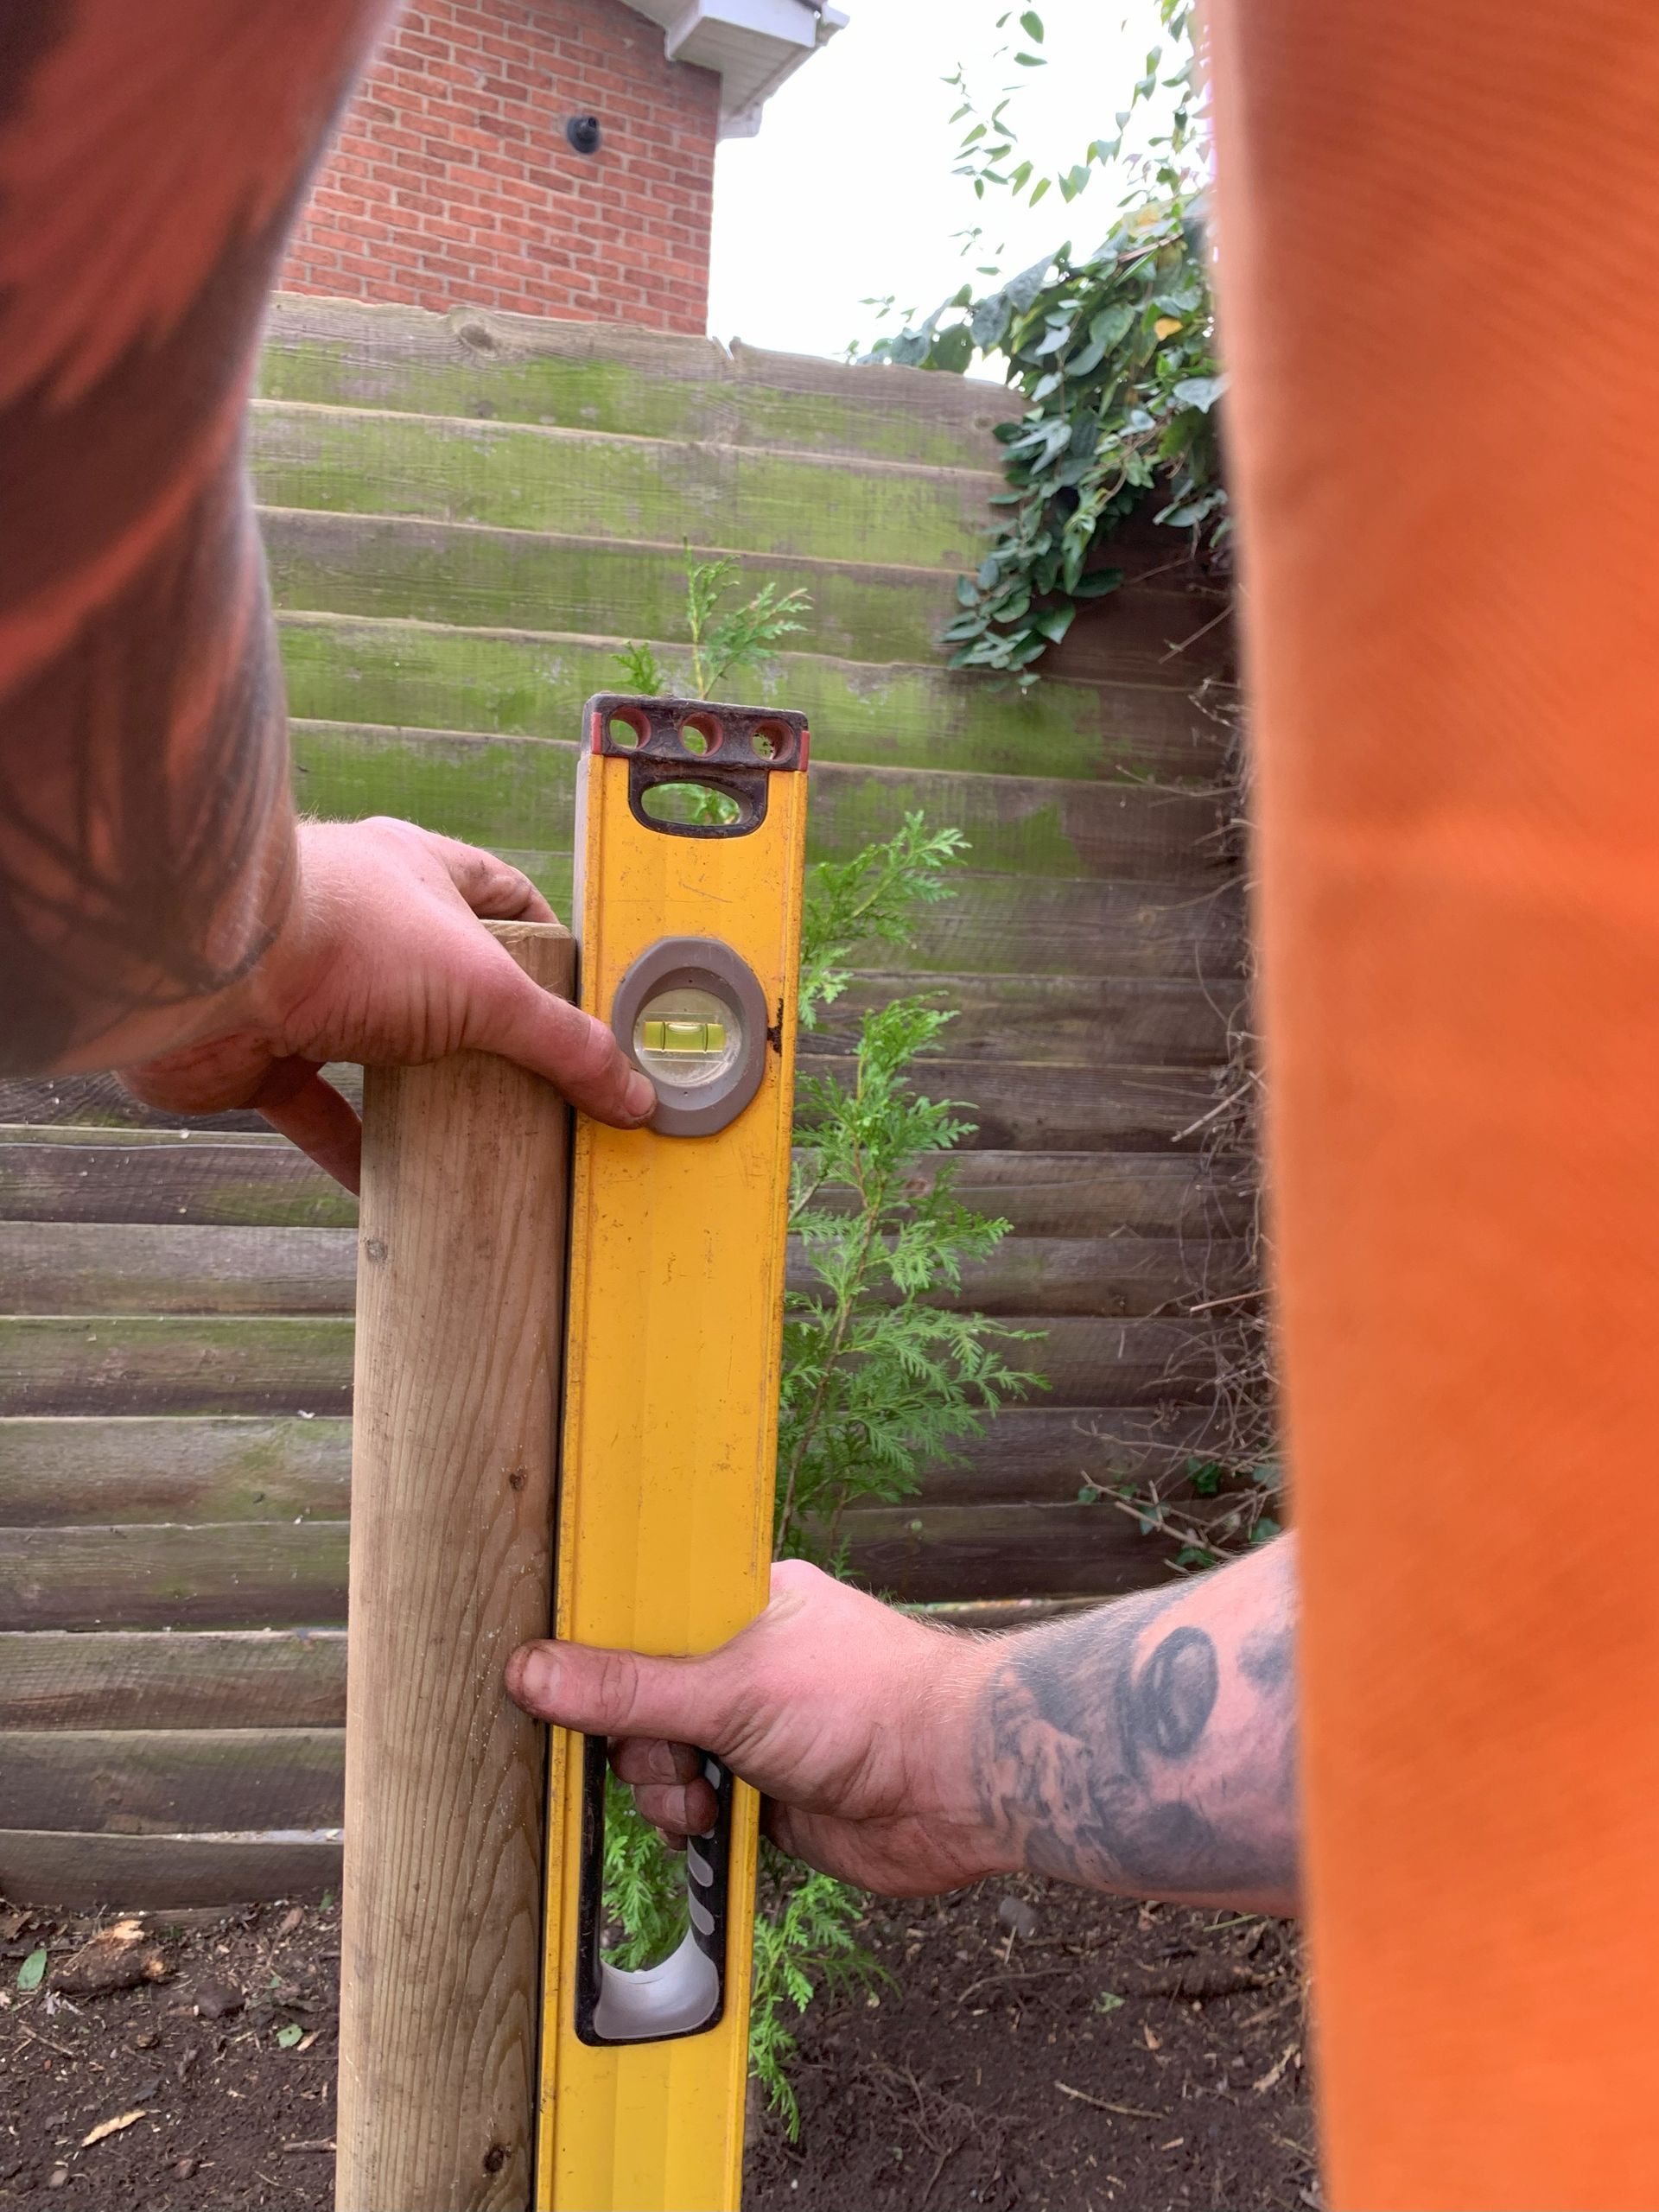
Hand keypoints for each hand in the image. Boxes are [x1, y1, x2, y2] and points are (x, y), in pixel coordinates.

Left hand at [119, 817, 652, 1188]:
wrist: (200, 968)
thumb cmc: (343, 937)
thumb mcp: (488, 988)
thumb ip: (563, 1044)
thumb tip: (635, 1095)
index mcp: (419, 874)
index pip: (502, 897)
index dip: (546, 945)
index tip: (583, 1004)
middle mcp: (362, 923)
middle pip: (443, 980)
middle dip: (484, 1034)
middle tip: (536, 1088)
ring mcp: (306, 988)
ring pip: (379, 1048)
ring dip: (419, 1092)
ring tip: (473, 1137)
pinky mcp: (261, 1054)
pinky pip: (317, 1111)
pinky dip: (351, 1149)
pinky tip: (386, 1184)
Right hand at [506, 1560, 1013, 1897]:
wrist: (957, 1786)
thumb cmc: (866, 1701)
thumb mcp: (730, 1688)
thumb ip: (628, 1687)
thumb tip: (528, 1671)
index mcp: (738, 1603)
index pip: (639, 1615)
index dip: (600, 1652)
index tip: (560, 1682)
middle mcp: (744, 1661)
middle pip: (638, 1700)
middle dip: (639, 1738)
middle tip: (670, 1750)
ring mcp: (754, 1729)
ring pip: (660, 1761)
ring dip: (666, 1788)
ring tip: (704, 1793)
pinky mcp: (765, 1793)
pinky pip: (694, 1808)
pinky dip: (691, 1824)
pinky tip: (712, 1822)